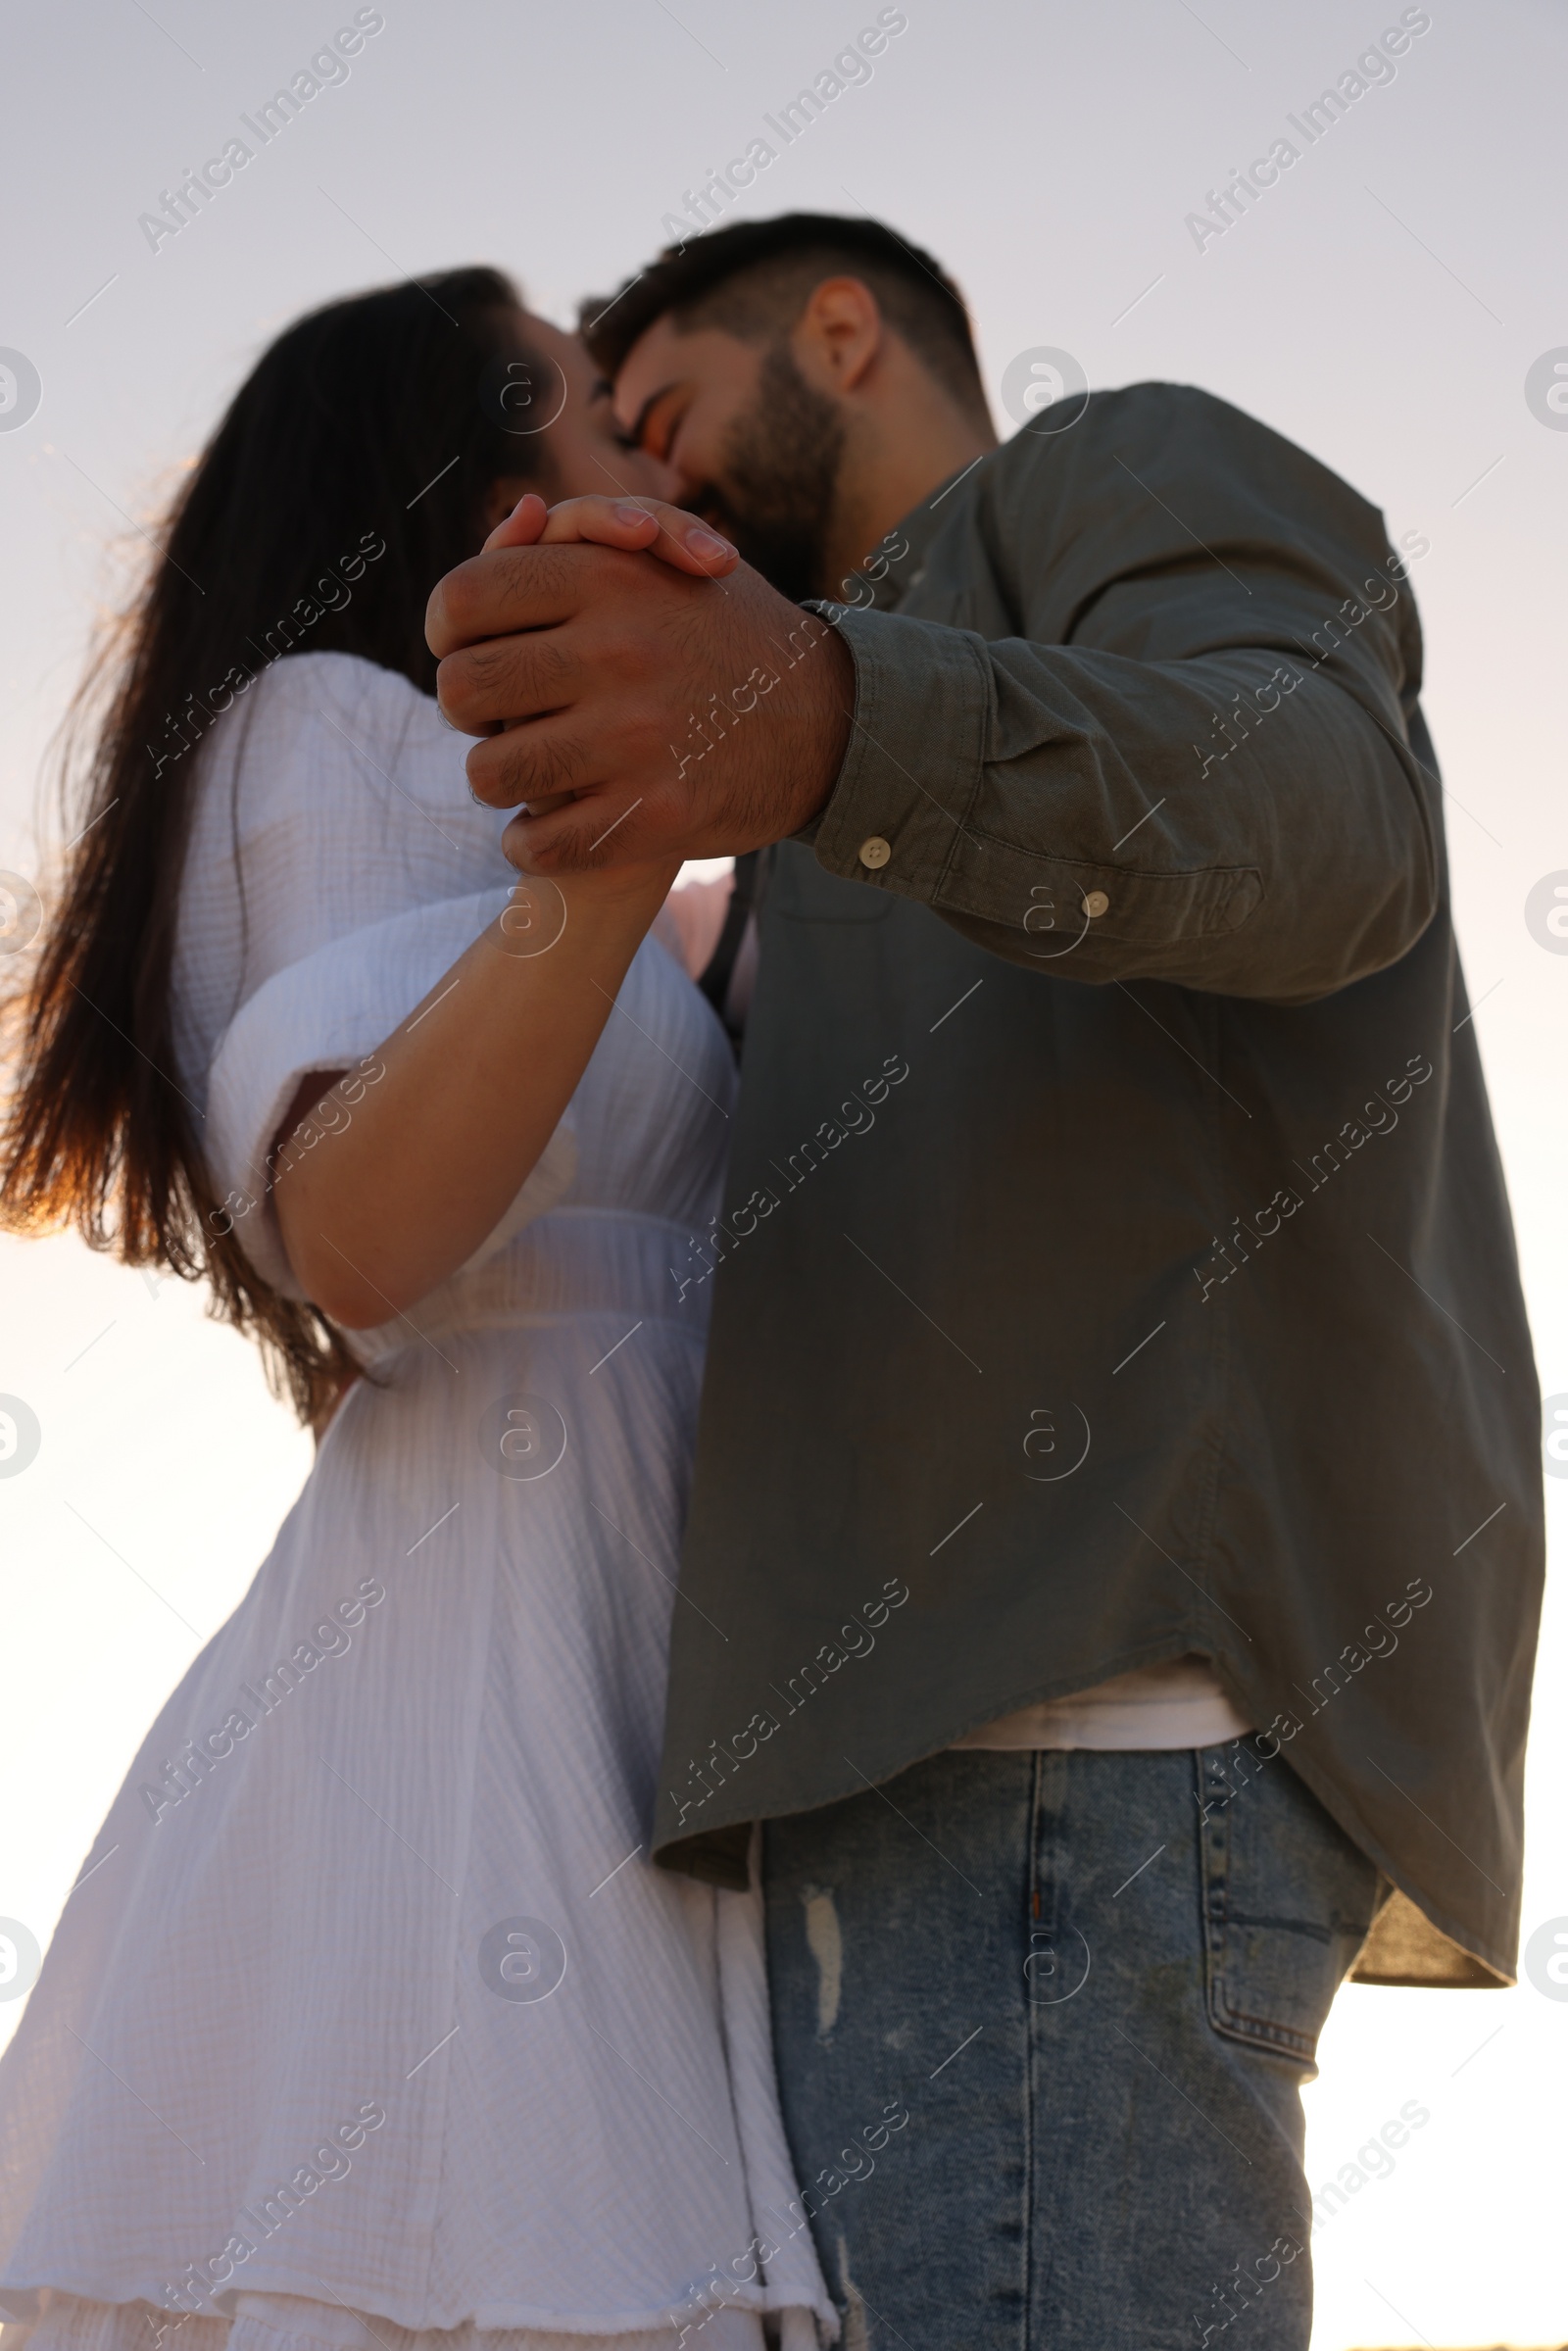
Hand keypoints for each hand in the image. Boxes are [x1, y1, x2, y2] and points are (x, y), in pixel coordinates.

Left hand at [426, 500, 854, 873]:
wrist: (831, 722)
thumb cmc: (726, 635)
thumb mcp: (664, 562)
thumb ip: (578, 537)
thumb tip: (514, 520)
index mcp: (609, 577)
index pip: (461, 602)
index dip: (447, 634)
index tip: (468, 653)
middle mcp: (619, 652)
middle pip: (461, 691)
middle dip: (471, 711)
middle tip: (501, 719)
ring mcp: (637, 738)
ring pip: (490, 774)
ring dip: (498, 780)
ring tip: (526, 773)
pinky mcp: (656, 815)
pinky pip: (540, 842)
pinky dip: (528, 843)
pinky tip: (545, 829)